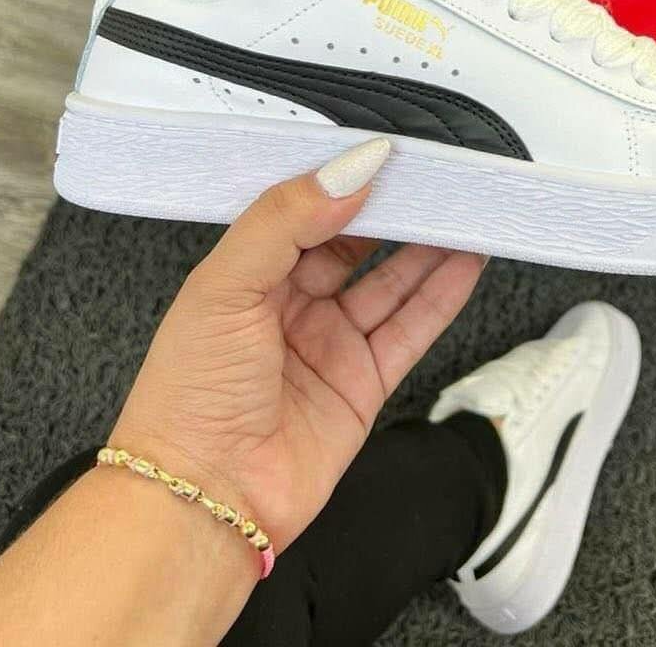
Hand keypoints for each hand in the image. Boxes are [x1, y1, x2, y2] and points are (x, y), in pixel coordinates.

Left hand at [110, 138, 485, 552]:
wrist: (204, 498)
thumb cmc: (189, 396)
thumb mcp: (225, 286)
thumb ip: (285, 221)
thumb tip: (347, 171)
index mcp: (249, 272)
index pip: (307, 212)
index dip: (346, 184)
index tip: (387, 156)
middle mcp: (291, 304)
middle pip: (356, 243)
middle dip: (396, 212)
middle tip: (435, 179)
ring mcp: (330, 342)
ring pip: (392, 281)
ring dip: (429, 247)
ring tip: (464, 211)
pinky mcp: (363, 381)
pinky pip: (411, 327)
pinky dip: (442, 294)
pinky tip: (465, 262)